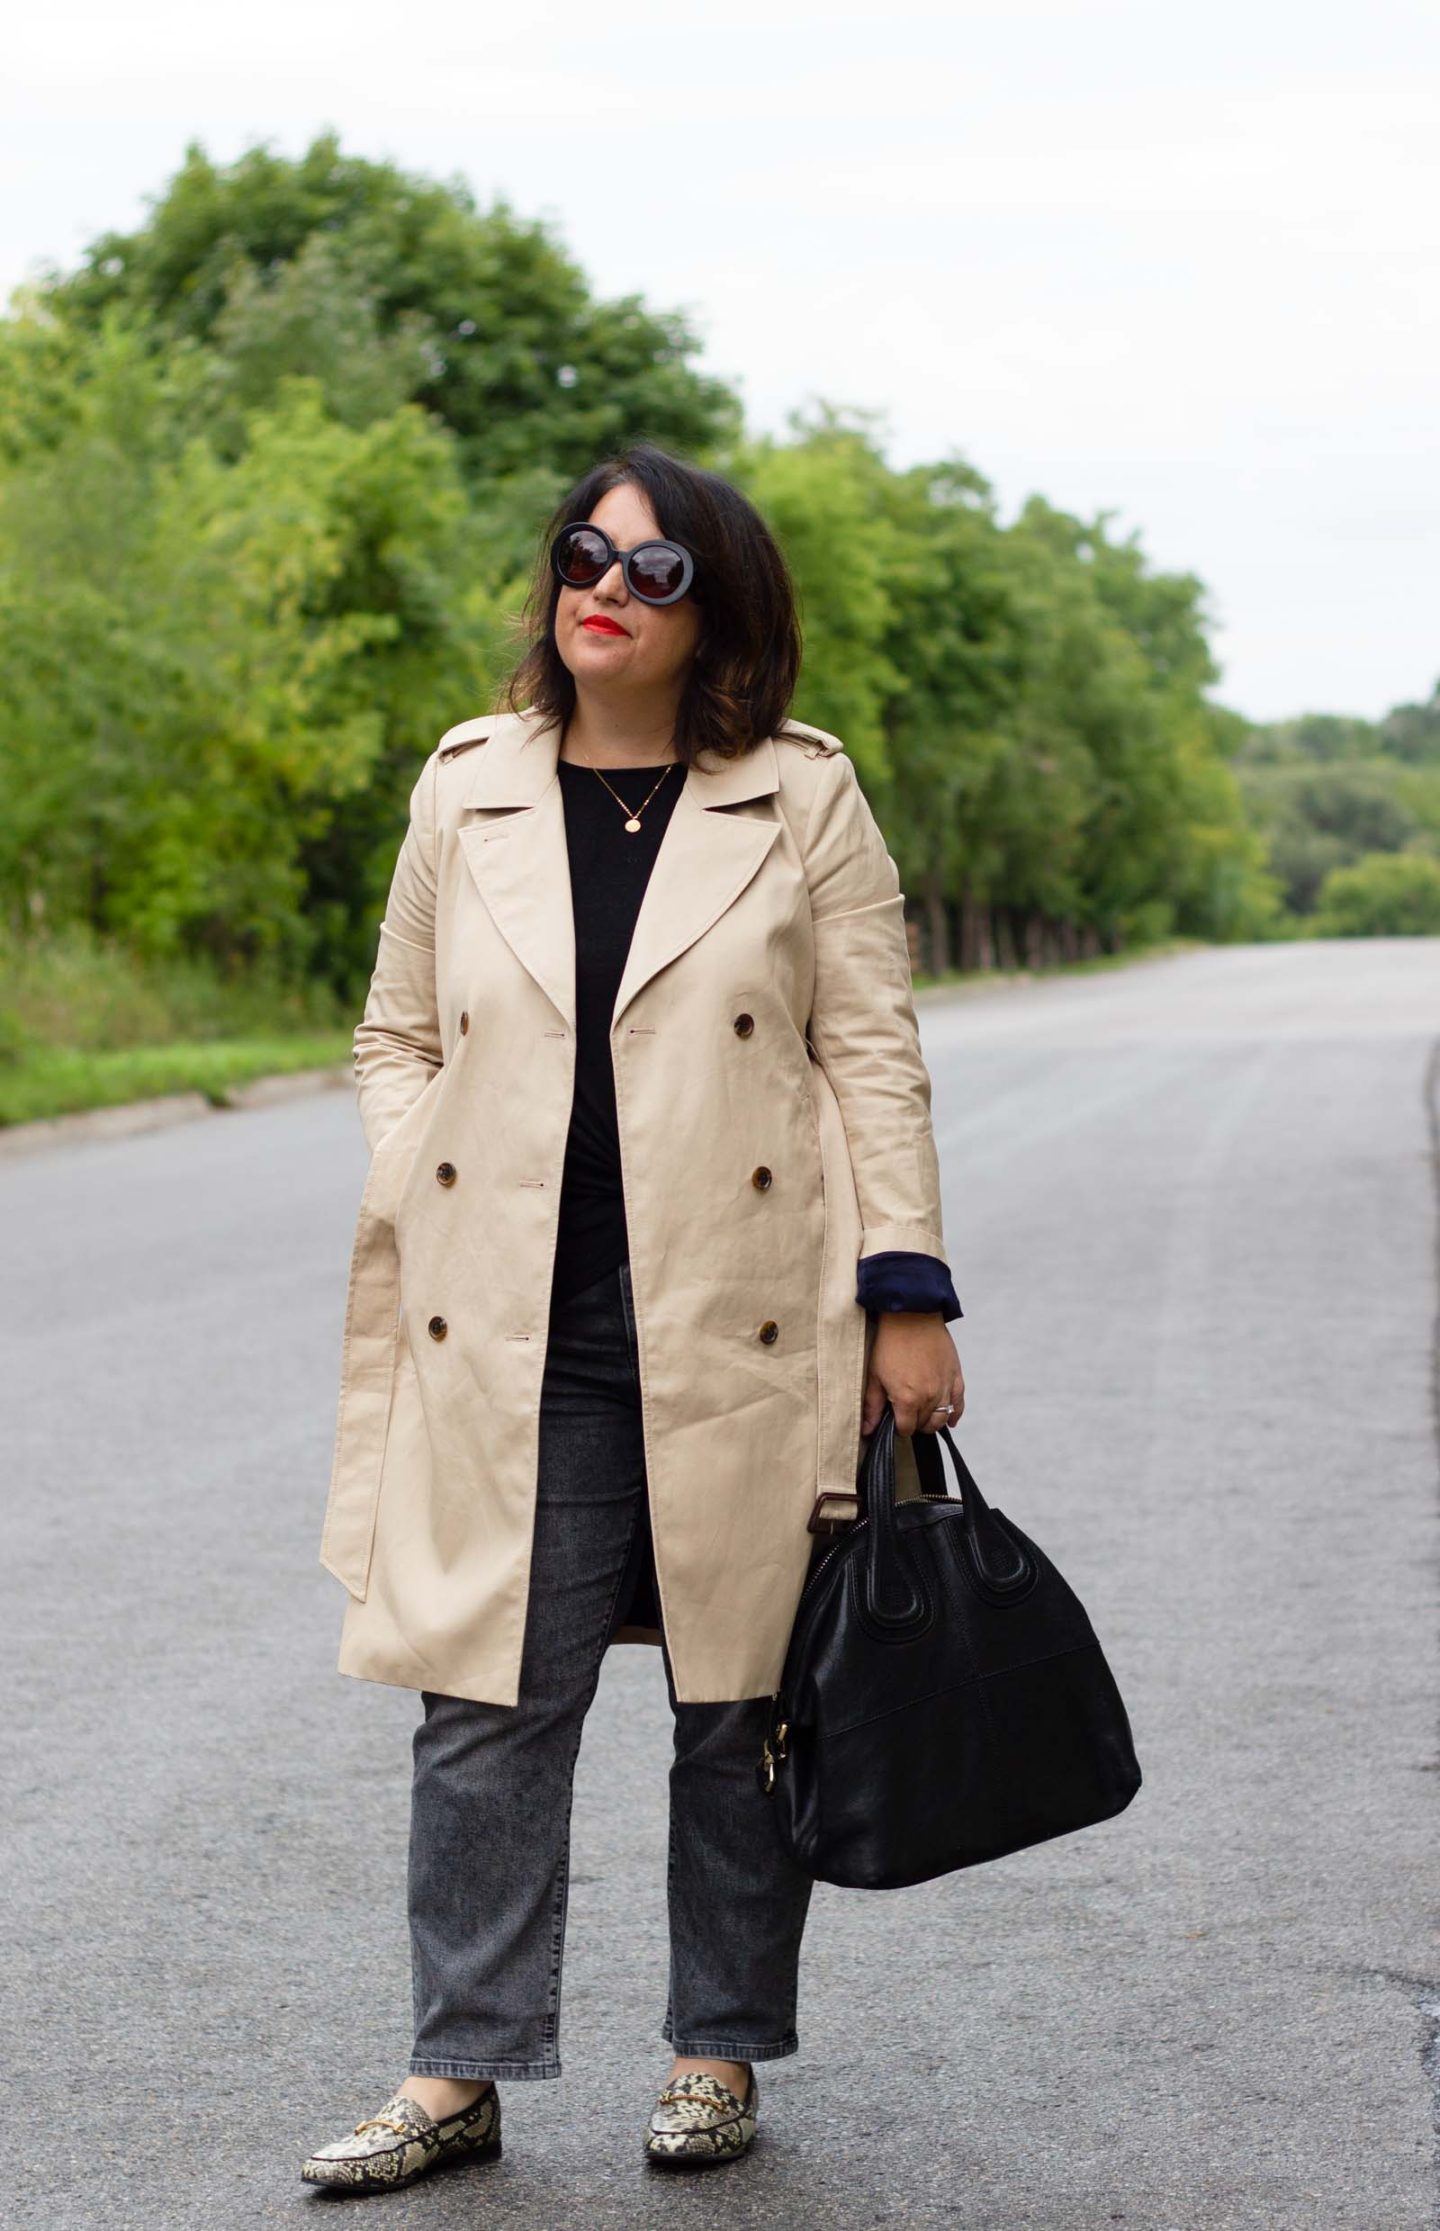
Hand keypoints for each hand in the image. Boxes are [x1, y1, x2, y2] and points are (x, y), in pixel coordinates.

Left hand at [862, 1313, 964, 1437]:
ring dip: (932, 1422)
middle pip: (924, 1424)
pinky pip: (959, 1403)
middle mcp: (929, 1397)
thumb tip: (866, 1430)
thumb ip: (872, 1407)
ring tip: (923, 1417)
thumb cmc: (890, 1343)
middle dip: (914, 1423)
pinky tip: (950, 1421)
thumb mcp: (875, 1376)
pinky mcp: (955, 1376)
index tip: (894, 1421)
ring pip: (942, 1418)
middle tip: (906, 1414)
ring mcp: (945, 1387)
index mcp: (908, 1399)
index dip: (899, 1428)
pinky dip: (954, 1414)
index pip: (906, 1429)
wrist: (912, 1315)